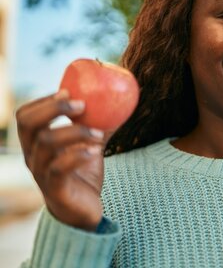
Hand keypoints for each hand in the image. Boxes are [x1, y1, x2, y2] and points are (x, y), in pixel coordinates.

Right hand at [16, 90, 105, 230]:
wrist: (83, 210)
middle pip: (29, 124)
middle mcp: (33, 156)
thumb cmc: (82, 173)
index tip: (67, 91)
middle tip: (81, 104)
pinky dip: (78, 155)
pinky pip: (59, 168)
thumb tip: (119, 102)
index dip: (43, 101)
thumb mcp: (89, 144)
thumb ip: (97, 125)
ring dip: (75, 131)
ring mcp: (41, 173)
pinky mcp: (55, 189)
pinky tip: (94, 150)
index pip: (25, 116)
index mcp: (36, 143)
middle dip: (54, 108)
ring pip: (46, 143)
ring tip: (98, 134)